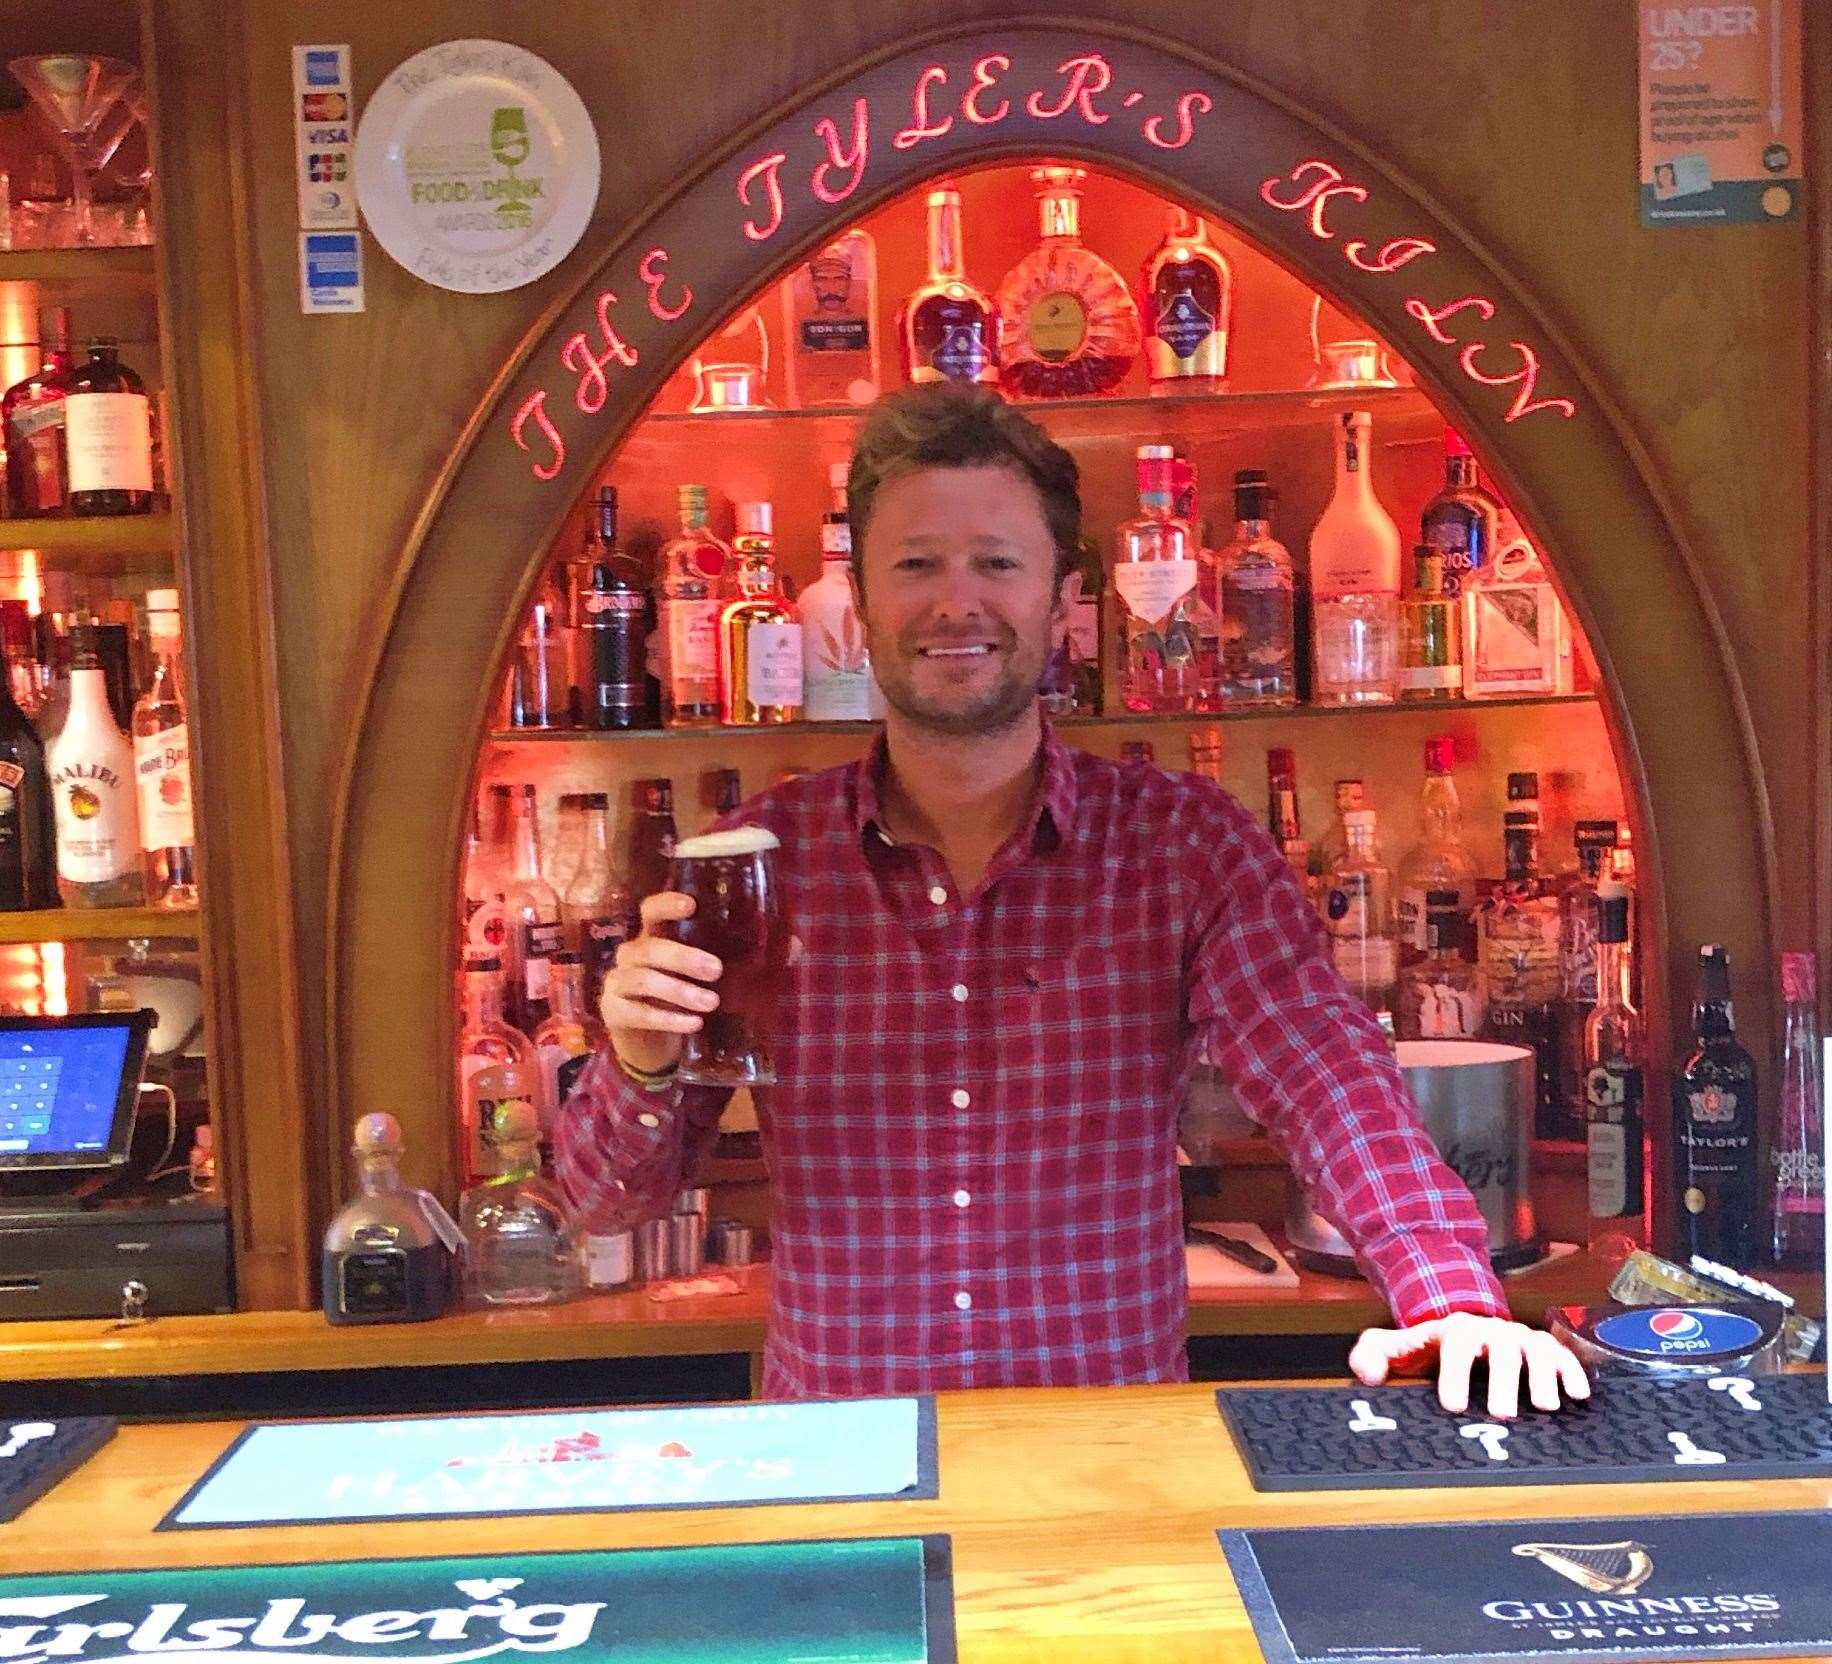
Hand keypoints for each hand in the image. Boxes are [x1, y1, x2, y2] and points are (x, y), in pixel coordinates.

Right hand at [601, 892, 721, 1076]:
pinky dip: (668, 1019)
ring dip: (680, 991)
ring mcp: (617, 983)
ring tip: (711, 1003)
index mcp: (651, 938)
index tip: (691, 905)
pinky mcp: (613, 1012)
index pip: (650, 911)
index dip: (666, 904)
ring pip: (644, 980)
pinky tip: (694, 1024)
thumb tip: (782, 950)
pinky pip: (639, 1013)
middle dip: (684, 958)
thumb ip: (724, 962)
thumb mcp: (696, 977)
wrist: (647, 1042)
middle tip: (716, 970)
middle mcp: (630, 955)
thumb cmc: (677, 999)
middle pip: (650, 948)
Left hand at [1348, 1311, 1590, 1417]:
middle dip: (1502, 1379)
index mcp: (1454, 1330)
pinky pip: (1563, 1356)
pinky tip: (1578, 1395)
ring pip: (1536, 1349)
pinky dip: (1572, 1372)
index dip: (1454, 1373)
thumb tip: (1369, 1374)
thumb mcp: (1397, 1347)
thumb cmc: (1429, 1347)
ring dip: (1542, 1375)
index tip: (1453, 1405)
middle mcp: (1490, 1331)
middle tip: (1501, 1414)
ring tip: (1544, 1406)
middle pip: (1500, 1348)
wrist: (1462, 1326)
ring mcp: (1519, 1339)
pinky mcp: (1544, 1350)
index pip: (1455, 1345)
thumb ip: (1374, 1355)